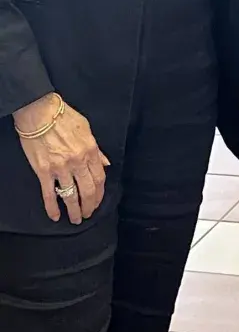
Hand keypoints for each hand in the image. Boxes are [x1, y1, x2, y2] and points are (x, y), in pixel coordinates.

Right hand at [13, 94, 109, 224]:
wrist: (40, 112)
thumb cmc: (64, 116)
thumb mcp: (87, 128)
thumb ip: (97, 149)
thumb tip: (106, 163)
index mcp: (90, 150)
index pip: (99, 177)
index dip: (100, 193)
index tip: (98, 201)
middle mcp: (77, 161)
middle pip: (88, 190)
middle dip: (89, 205)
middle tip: (88, 214)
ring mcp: (60, 168)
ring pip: (70, 195)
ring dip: (74, 210)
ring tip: (76, 219)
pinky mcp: (44, 171)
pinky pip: (49, 193)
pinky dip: (52, 207)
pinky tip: (55, 216)